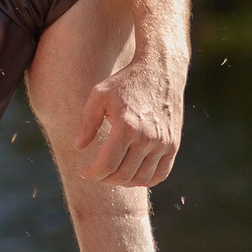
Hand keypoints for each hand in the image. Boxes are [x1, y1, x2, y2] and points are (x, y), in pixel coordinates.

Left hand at [75, 49, 181, 186]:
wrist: (160, 70)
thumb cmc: (126, 81)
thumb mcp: (100, 95)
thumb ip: (87, 123)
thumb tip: (78, 147)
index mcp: (126, 126)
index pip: (107, 165)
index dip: (92, 174)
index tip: (85, 172)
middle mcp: (148, 138)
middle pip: (123, 176)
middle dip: (105, 179)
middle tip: (97, 173)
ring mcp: (163, 143)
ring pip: (141, 179)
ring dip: (124, 181)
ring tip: (114, 173)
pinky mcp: (174, 144)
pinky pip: (161, 174)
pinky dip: (146, 180)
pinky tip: (133, 174)